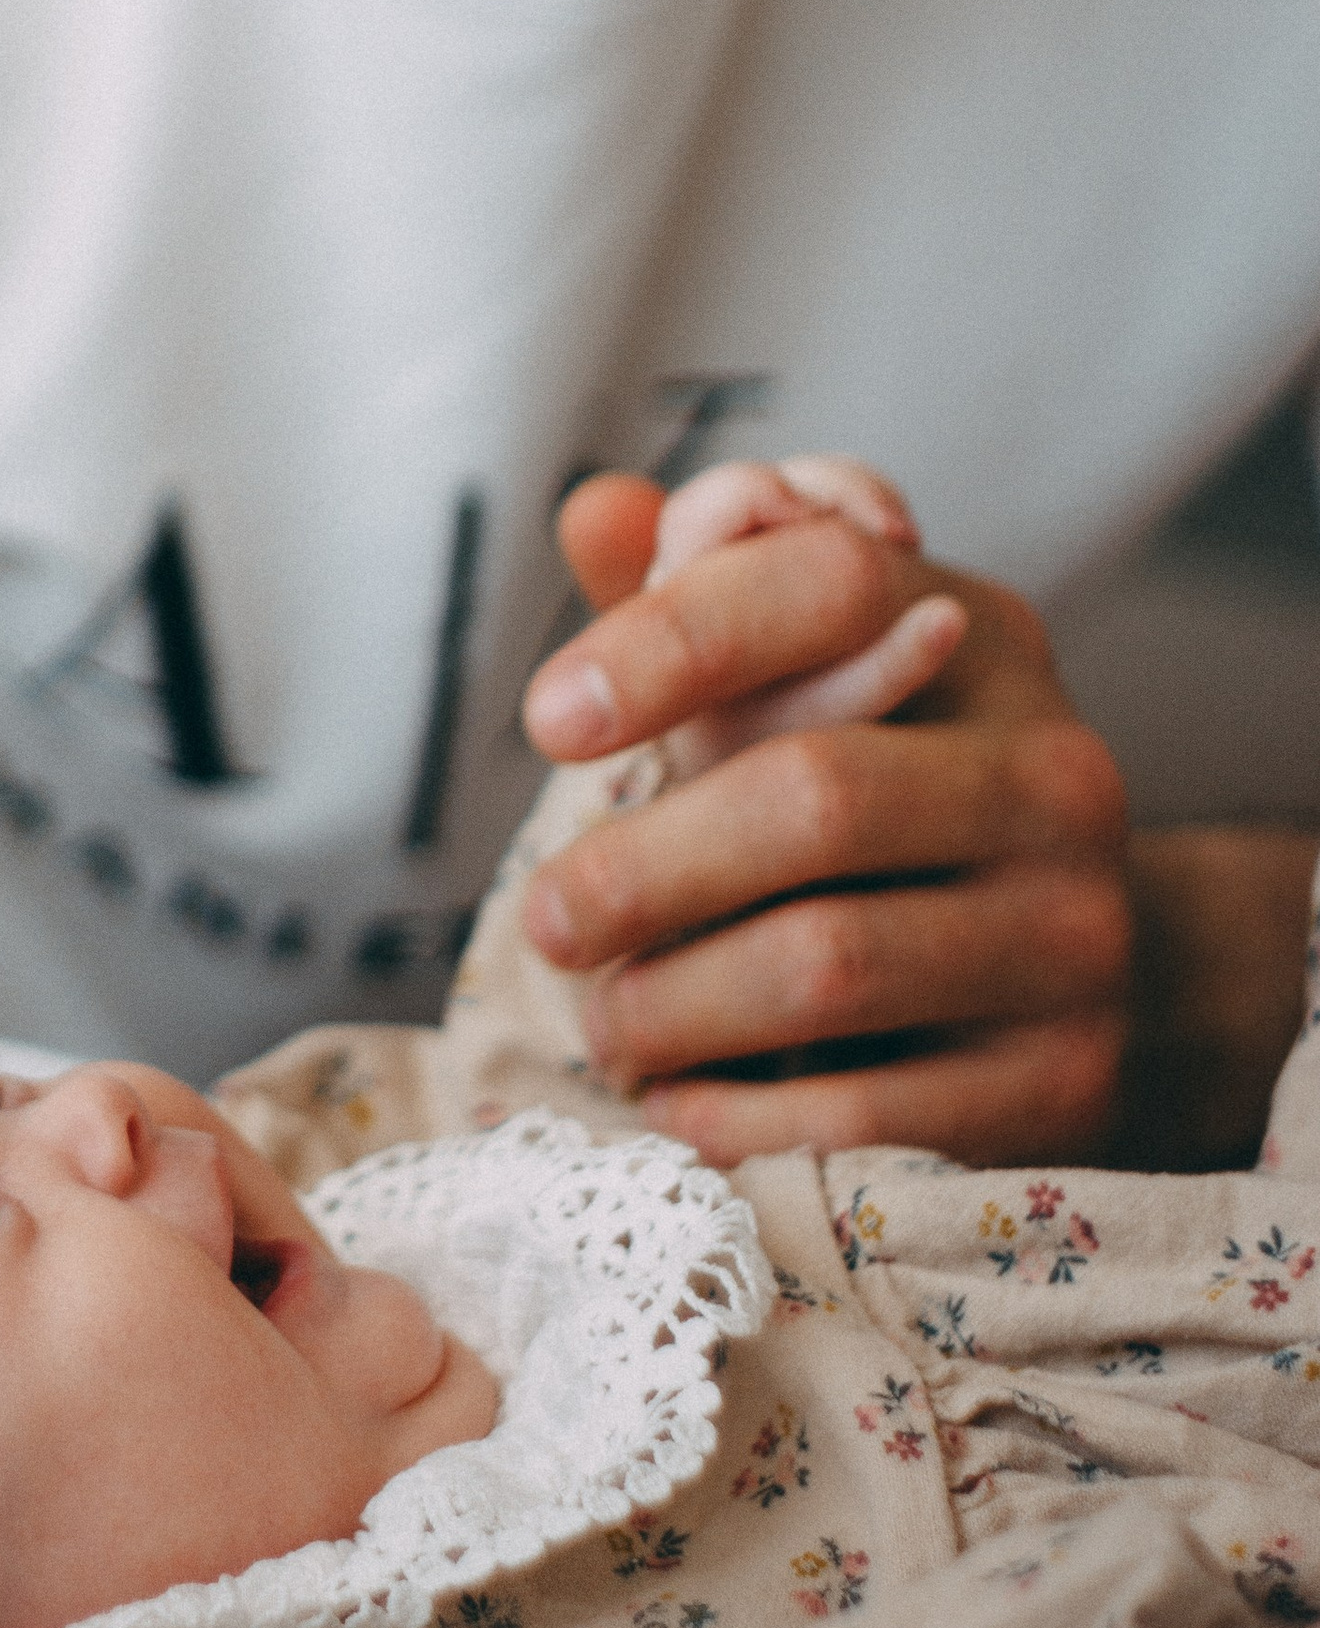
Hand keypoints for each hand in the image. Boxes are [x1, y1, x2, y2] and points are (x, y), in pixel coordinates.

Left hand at [516, 471, 1132, 1161]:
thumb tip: (594, 508)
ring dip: (671, 1006)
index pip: (828, 583)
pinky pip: (867, 1114)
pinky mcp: (1067, 1083)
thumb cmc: (884, 803)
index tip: (548, 718)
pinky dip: (737, 1118)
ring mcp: (1073, 933)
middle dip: (643, 870)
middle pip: (812, 795)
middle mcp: (1052, 773)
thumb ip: (693, 598)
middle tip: (549, 920)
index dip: (675, 637)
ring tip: (609, 1022)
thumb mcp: (804, 684)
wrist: (1079, 980)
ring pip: (826, 962)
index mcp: (975, 638)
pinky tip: (679, 1106)